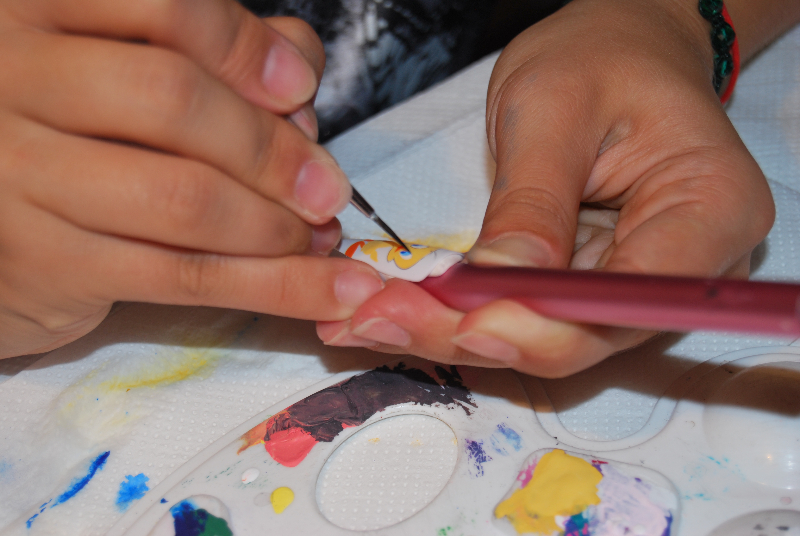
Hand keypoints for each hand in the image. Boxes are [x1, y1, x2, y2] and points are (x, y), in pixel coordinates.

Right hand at [0, 0, 384, 357]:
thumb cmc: (71, 135)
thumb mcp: (125, 68)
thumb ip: (212, 49)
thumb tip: (297, 68)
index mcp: (42, 10)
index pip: (162, 5)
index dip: (243, 48)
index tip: (299, 90)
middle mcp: (15, 78)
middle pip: (174, 100)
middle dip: (272, 151)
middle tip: (326, 188)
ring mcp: (17, 174)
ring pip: (183, 198)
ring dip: (277, 226)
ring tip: (320, 237)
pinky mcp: (44, 263)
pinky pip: (182, 276)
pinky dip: (273, 287)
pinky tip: (324, 290)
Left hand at [317, 0, 774, 376]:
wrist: (617, 53)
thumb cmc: (599, 58)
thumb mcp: (553, 110)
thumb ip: (530, 204)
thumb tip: (495, 289)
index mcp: (709, 211)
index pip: (630, 300)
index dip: (547, 326)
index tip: (466, 323)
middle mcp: (681, 269)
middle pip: (580, 335)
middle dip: (475, 333)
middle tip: (378, 320)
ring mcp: (631, 286)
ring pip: (539, 338)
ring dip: (450, 333)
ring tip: (365, 319)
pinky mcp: (585, 288)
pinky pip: (522, 315)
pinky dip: (456, 316)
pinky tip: (394, 311)